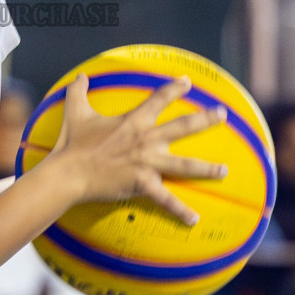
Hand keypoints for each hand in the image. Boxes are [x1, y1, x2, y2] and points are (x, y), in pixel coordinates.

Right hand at [49, 74, 226, 225]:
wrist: (69, 172)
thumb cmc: (73, 143)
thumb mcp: (75, 111)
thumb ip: (78, 91)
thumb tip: (80, 76)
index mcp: (133, 120)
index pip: (159, 98)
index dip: (174, 88)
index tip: (187, 82)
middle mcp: (146, 139)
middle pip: (183, 127)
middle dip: (205, 119)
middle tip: (223, 114)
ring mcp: (147, 162)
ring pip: (185, 164)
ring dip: (207, 168)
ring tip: (224, 170)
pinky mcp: (143, 184)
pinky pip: (166, 200)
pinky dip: (180, 211)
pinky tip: (194, 219)